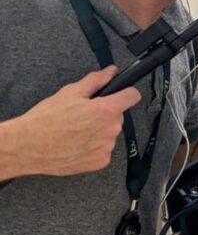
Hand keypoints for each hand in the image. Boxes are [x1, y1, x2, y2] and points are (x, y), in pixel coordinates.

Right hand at [2, 66, 140, 177]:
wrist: (27, 146)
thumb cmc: (45, 120)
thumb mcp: (70, 92)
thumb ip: (96, 81)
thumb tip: (111, 72)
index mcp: (105, 110)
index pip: (133, 96)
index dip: (126, 93)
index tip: (121, 94)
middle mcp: (110, 129)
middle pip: (118, 116)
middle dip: (105, 114)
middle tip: (84, 116)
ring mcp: (106, 147)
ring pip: (110, 133)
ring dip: (99, 131)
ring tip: (76, 131)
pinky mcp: (100, 162)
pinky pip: (104, 150)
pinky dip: (94, 147)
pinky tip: (77, 144)